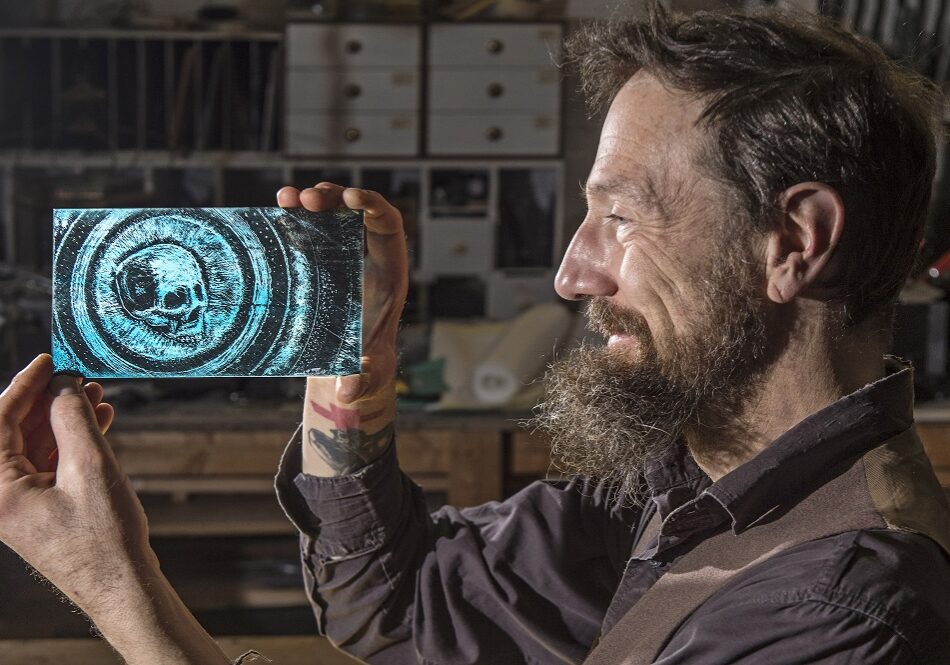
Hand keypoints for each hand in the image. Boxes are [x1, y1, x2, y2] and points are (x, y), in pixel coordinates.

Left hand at [0, 354, 151, 607]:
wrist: (120, 585)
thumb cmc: (104, 537)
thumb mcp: (91, 467)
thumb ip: (73, 420)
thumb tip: (64, 387)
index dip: (23, 385)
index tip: (47, 361)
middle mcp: (0, 496)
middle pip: (14, 430)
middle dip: (48, 400)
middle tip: (78, 377)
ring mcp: (19, 503)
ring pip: (34, 445)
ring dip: (63, 418)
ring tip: (96, 396)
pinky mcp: (40, 508)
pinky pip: (47, 464)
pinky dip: (70, 441)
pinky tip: (99, 422)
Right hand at [277, 183, 408, 401]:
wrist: (346, 367)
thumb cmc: (364, 368)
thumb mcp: (364, 376)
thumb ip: (359, 381)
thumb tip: (347, 391)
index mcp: (389, 275)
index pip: (389, 226)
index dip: (374, 206)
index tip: (350, 198)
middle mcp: (367, 258)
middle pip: (357, 212)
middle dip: (334, 198)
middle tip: (307, 200)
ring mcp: (342, 256)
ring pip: (331, 214)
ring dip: (311, 199)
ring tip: (286, 198)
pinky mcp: (318, 261)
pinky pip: (309, 229)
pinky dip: (295, 214)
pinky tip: (277, 207)